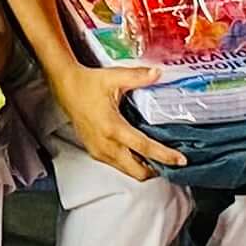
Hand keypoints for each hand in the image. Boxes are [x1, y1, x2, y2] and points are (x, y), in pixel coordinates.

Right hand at [51, 56, 184, 178]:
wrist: (65, 87)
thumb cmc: (87, 83)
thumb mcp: (113, 78)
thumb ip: (138, 76)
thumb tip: (158, 73)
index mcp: (113, 127)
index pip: (145, 148)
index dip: (165, 156)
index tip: (180, 160)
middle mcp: (106, 144)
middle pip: (137, 171)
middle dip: (155, 170)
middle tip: (170, 163)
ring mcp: (99, 151)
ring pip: (127, 171)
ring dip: (143, 168)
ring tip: (157, 159)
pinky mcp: (95, 151)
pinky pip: (117, 165)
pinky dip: (130, 163)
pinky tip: (137, 153)